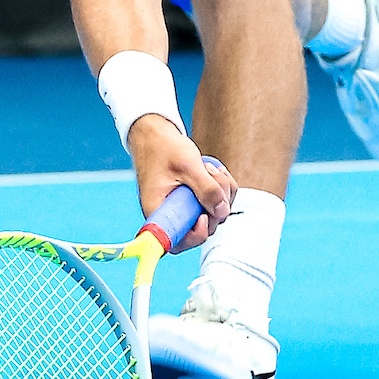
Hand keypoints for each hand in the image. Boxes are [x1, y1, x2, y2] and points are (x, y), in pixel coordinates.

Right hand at [128, 114, 237, 251]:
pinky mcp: (194, 200)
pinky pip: (216, 202)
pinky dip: (220, 186)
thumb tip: (222, 211)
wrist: (156, 135)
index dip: (197, 235)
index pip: (178, 243)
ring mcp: (184, 208)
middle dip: (215, 203)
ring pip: (214, 213)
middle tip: (211, 176)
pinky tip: (211, 171)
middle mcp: (170, 215)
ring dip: (220, 191)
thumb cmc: (163, 148)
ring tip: (208, 169)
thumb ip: (207, 189)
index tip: (204, 216)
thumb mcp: (187, 165)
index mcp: (158, 212)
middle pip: (203, 228)